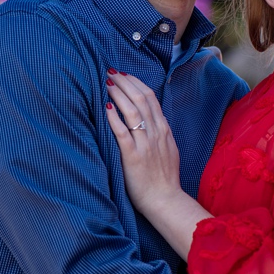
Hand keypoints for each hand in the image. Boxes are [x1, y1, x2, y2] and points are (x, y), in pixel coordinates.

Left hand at [104, 71, 180, 212]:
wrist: (165, 200)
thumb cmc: (164, 178)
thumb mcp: (168, 149)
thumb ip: (159, 132)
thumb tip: (148, 117)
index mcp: (164, 130)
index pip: (150, 98)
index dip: (136, 83)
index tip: (123, 74)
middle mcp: (156, 133)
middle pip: (141, 99)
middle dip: (124, 82)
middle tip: (110, 72)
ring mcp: (145, 145)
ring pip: (132, 111)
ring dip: (118, 94)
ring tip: (106, 84)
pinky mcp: (133, 157)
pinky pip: (123, 133)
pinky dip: (114, 118)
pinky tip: (105, 108)